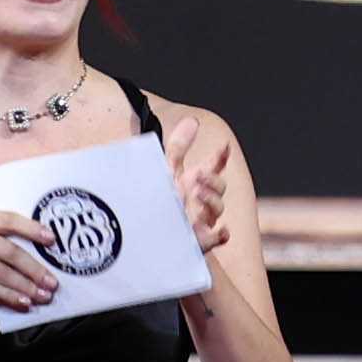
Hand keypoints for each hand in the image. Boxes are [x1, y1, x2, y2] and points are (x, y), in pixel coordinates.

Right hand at [0, 213, 60, 319]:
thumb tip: (39, 259)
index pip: (8, 220)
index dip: (32, 229)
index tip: (51, 239)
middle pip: (9, 250)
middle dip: (34, 269)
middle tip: (51, 282)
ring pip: (2, 272)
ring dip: (25, 286)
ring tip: (42, 295)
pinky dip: (9, 296)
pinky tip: (23, 301)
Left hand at [166, 111, 251, 255]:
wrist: (138, 233)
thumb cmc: (153, 202)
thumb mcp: (165, 171)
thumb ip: (179, 146)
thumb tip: (193, 121)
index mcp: (192, 181)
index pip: (213, 167)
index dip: (220, 157)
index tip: (224, 147)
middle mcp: (198, 199)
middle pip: (219, 186)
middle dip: (213, 179)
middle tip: (198, 176)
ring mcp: (200, 219)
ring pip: (218, 208)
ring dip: (212, 199)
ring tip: (196, 193)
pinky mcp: (196, 241)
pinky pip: (215, 239)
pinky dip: (220, 235)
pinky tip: (221, 232)